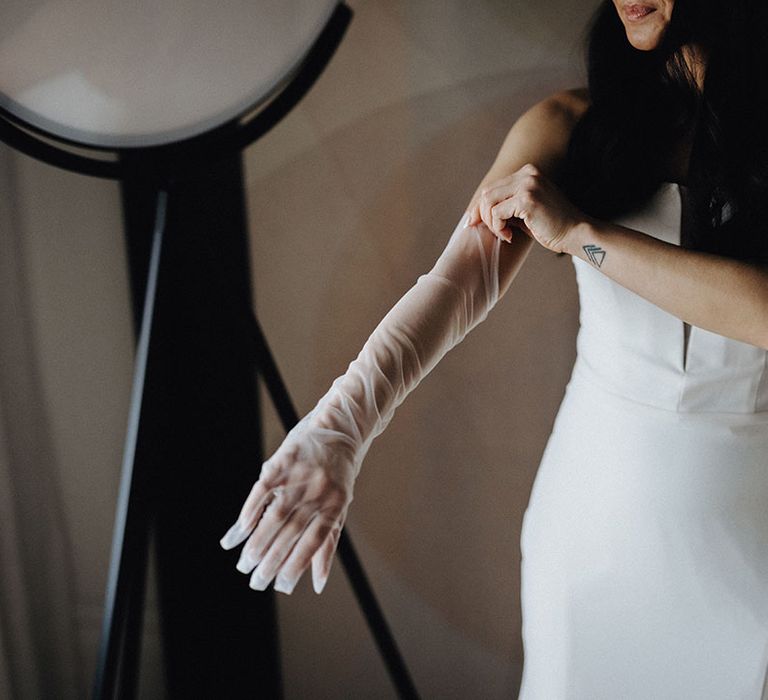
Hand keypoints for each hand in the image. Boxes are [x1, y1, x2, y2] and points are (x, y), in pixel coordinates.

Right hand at [219, 410, 356, 594]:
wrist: (340, 426)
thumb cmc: (339, 472)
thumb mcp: (340, 505)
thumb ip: (328, 542)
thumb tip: (318, 583)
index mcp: (334, 505)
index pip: (312, 544)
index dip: (295, 566)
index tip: (279, 586)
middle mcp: (317, 493)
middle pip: (290, 534)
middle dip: (271, 561)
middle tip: (255, 582)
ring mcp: (298, 477)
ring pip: (274, 517)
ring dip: (257, 543)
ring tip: (244, 564)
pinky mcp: (281, 463)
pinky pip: (261, 492)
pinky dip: (249, 513)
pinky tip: (239, 532)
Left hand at [465, 163, 587, 252]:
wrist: (576, 233)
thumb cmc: (551, 226)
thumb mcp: (525, 211)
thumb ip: (506, 205)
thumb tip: (478, 212)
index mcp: (527, 173)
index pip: (492, 187)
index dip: (479, 208)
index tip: (474, 223)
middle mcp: (527, 174)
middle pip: (486, 193)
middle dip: (482, 216)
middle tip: (496, 232)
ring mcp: (527, 185)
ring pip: (488, 202)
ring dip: (491, 223)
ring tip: (505, 234)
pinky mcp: (527, 199)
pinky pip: (497, 213)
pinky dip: (498, 228)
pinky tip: (510, 236)